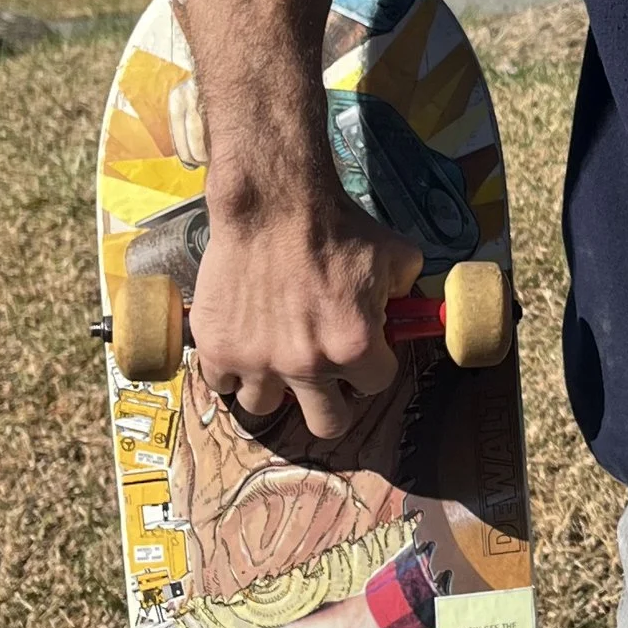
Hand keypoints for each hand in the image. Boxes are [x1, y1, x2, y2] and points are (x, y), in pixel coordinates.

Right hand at [192, 192, 421, 441]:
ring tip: (274, 357)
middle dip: (331, 402)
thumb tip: (409, 309)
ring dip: (273, 386)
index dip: (371, 366)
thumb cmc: (337, 225)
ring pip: (265, 408)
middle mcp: (308, 365)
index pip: (376, 385)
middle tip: (323, 379)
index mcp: (356, 347)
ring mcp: (258, 361)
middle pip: (327, 424)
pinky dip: (230, 371)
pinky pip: (222, 385)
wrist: (272, 202)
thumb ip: (407, 291)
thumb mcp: (395, 254)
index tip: (360, 348)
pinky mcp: (219, 349)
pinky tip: (241, 346)